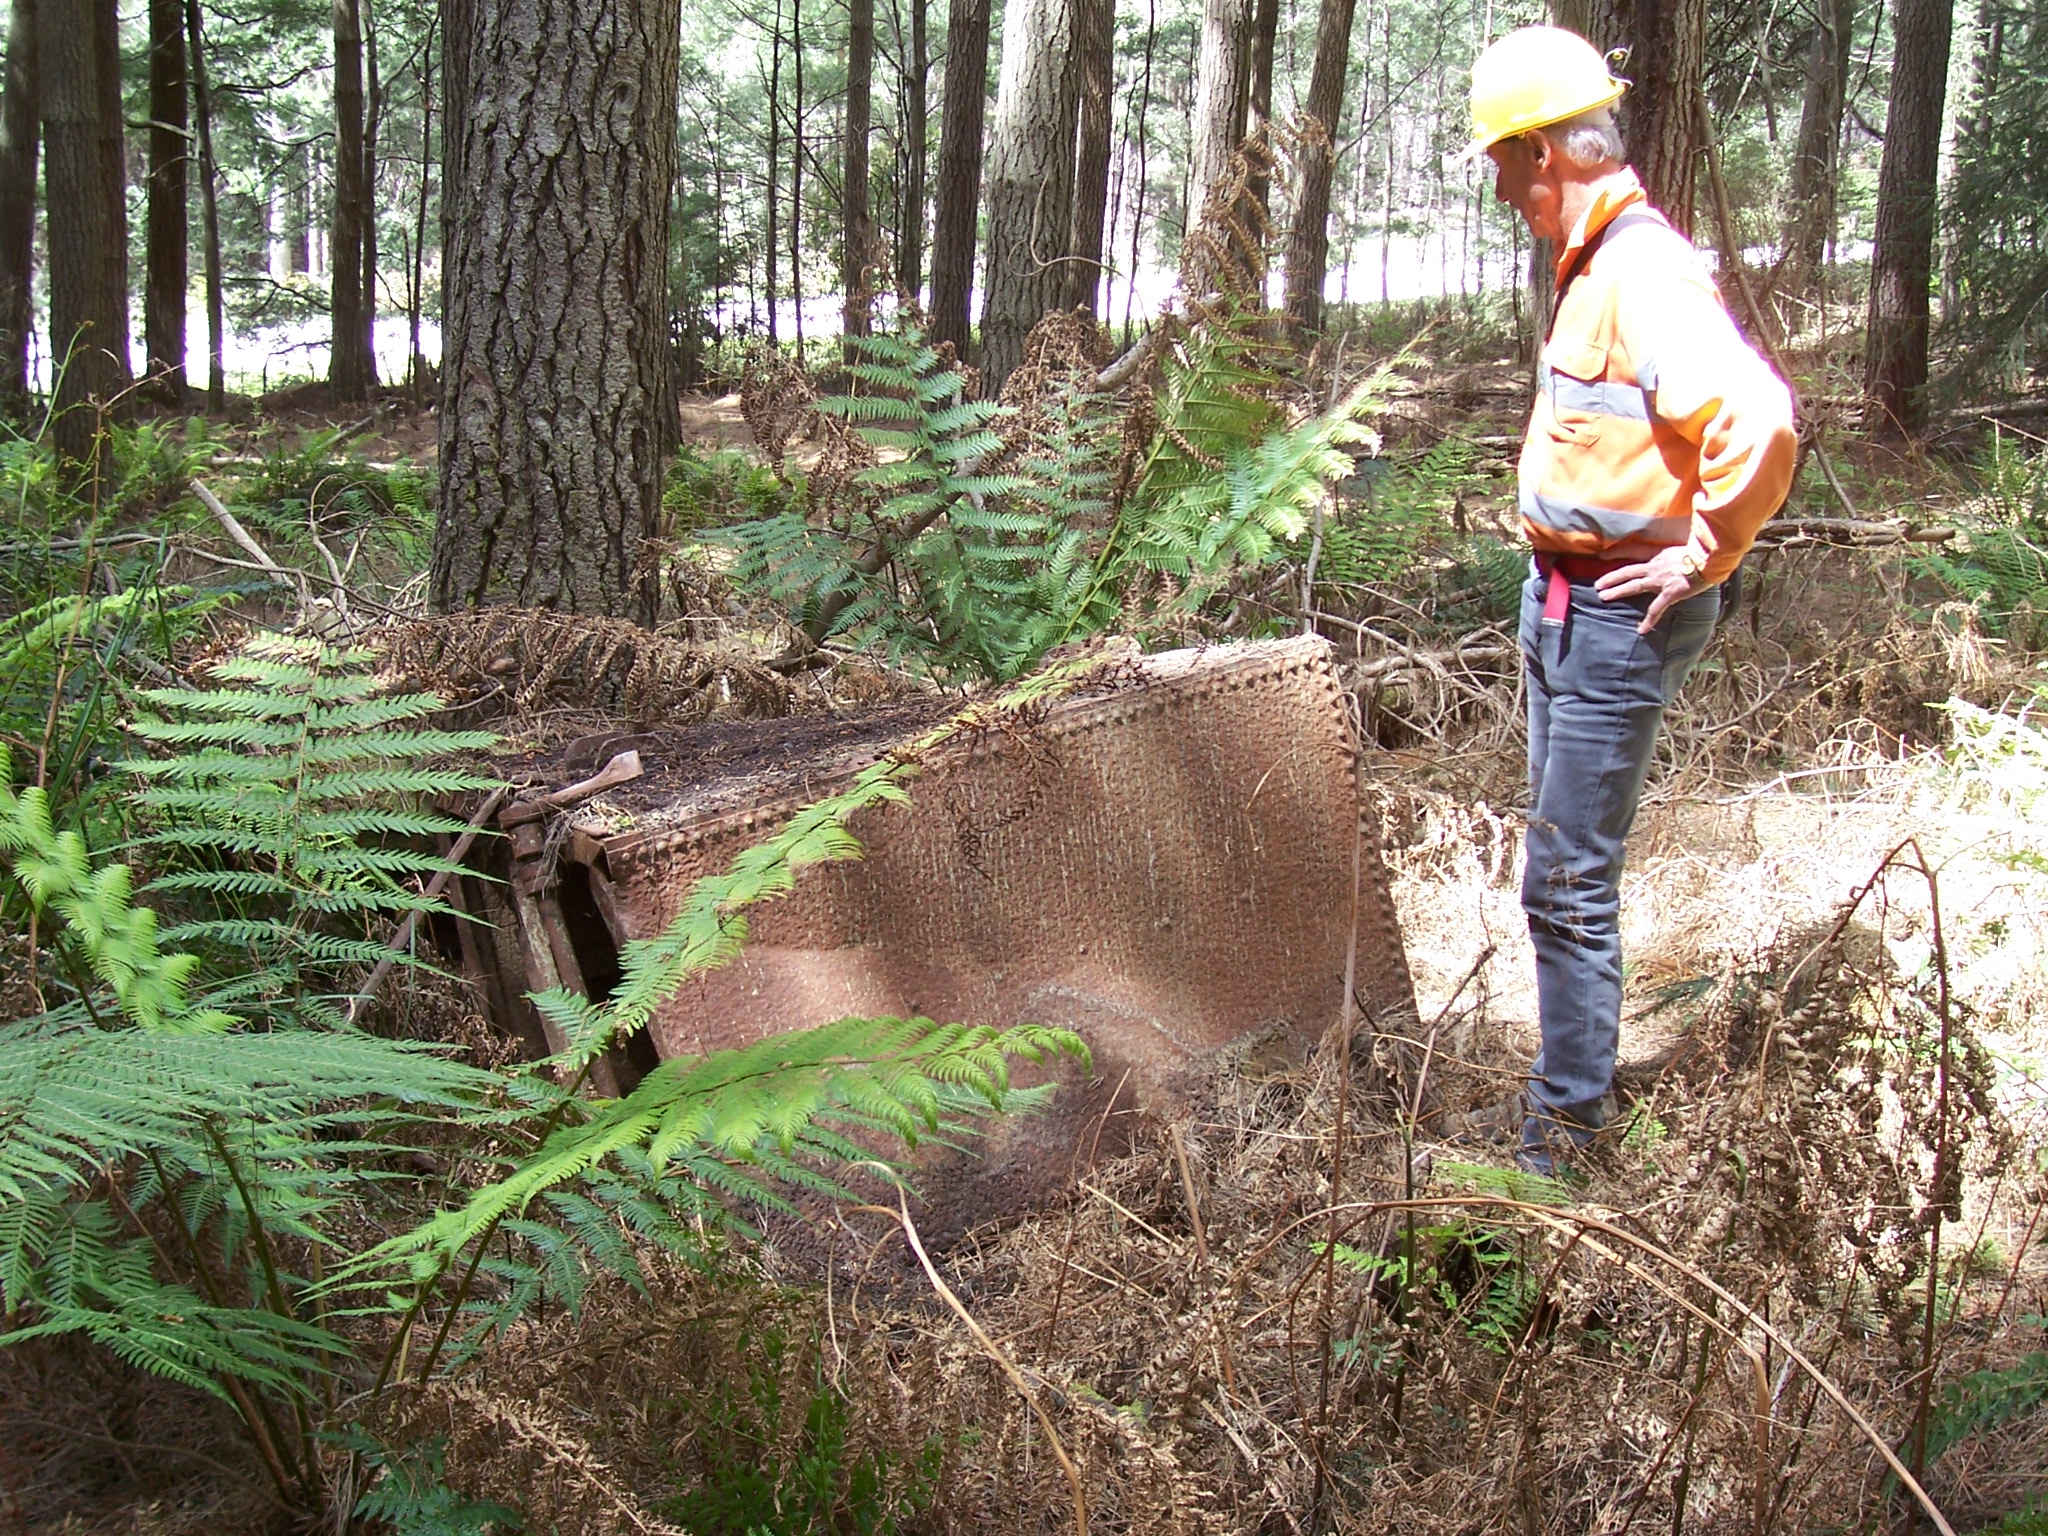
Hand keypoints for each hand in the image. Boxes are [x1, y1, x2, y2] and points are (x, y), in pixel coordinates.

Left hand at [1593, 546, 1707, 633]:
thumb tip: (1676, 557)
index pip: (1633, 551)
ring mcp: (1660, 580)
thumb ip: (1674, 555)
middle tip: (1597, 585)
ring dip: (1618, 591)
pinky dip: (1649, 620)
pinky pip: (1656, 608)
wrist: (1710, 558)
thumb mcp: (1683, 548)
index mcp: (1658, 555)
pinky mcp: (1669, 593)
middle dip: (1611, 578)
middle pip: (1627, 571)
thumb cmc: (1702, 552)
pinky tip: (1642, 630)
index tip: (1602, 556)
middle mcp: (1655, 567)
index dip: (1617, 552)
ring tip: (1603, 597)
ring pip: (1634, 585)